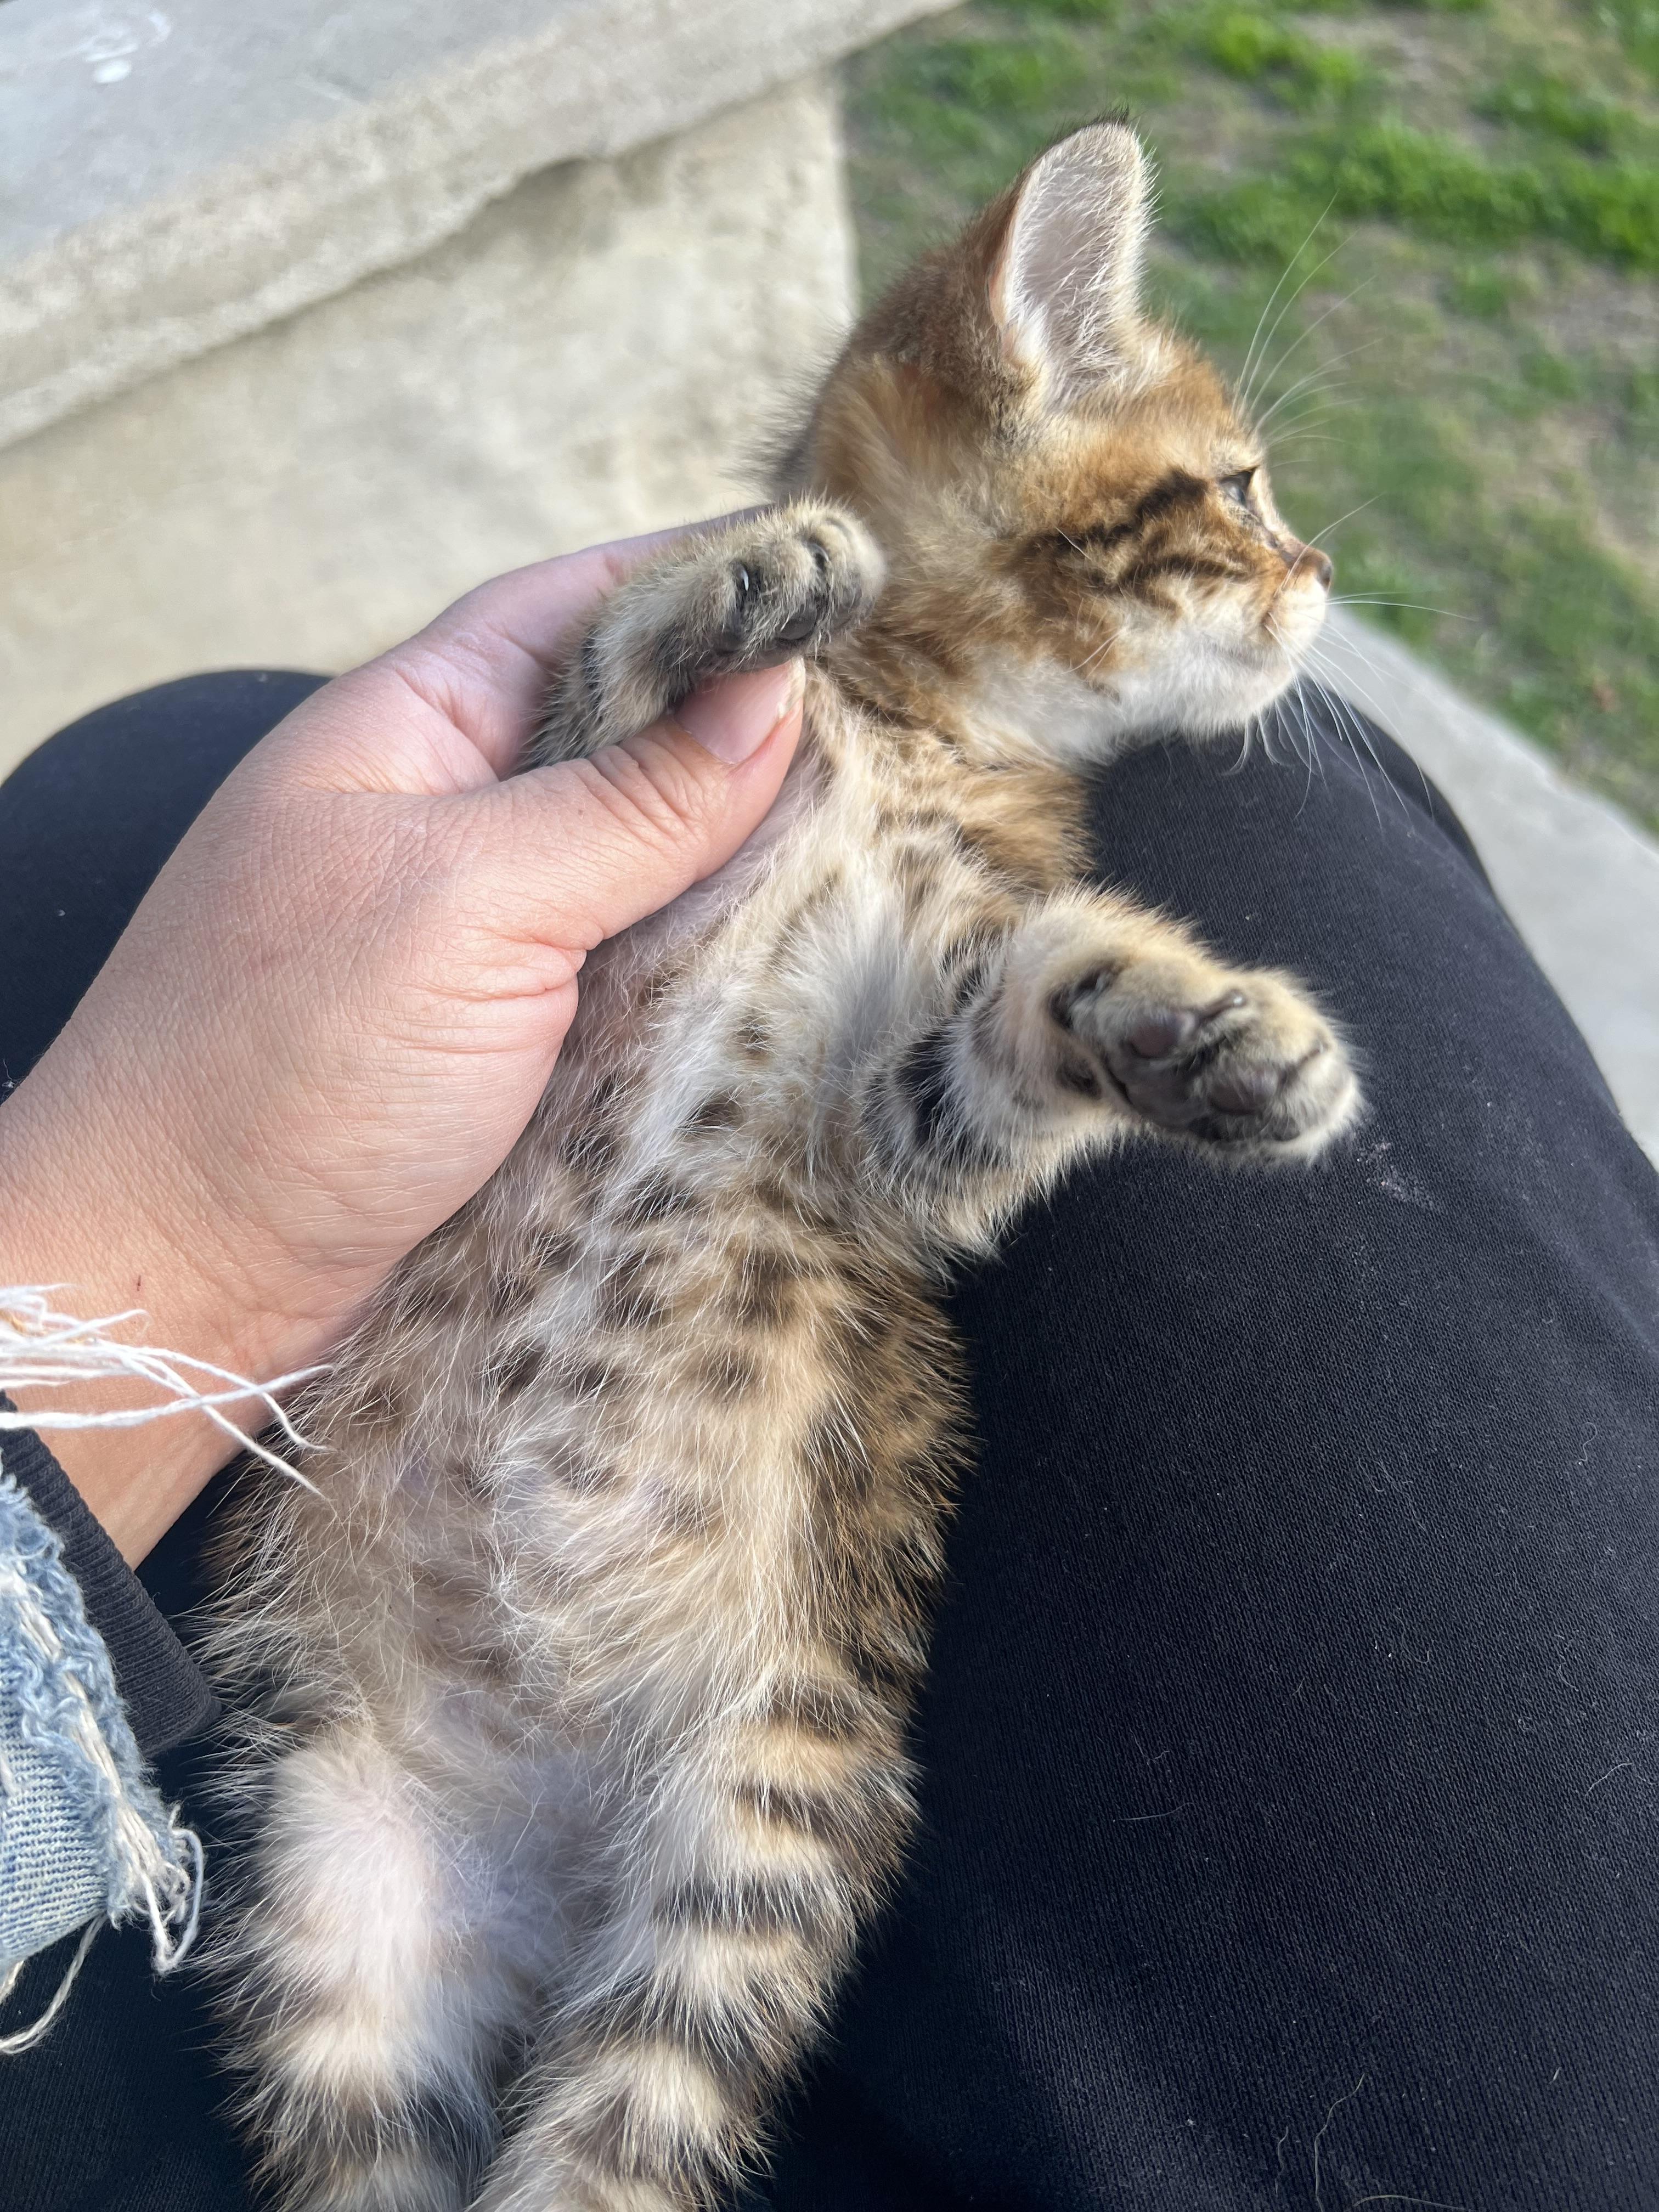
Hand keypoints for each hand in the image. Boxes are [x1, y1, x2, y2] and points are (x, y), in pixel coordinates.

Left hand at [0, 528, 804, 1561]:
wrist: (187, 1283)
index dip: (708, 582)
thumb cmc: (275, 1070)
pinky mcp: (526, 1043)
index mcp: (414, 730)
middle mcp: (459, 818)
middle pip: (634, 734)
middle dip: (754, 727)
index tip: (838, 578)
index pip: (583, 605)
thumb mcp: (466, 902)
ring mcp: (494, 934)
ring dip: (753, 858)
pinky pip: (649, 975)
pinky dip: (725, 966)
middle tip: (901, 729)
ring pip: (655, 861)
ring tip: (890, 838)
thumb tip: (771, 694)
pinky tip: (810, 959)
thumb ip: (626, 802)